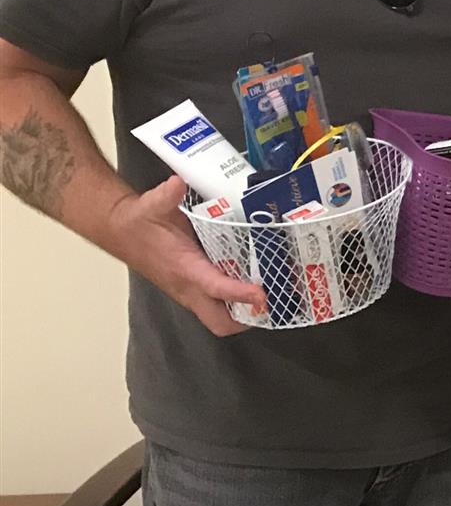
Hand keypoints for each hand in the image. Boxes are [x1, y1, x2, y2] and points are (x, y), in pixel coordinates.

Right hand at [115, 176, 265, 336]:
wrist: (121, 230)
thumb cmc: (140, 221)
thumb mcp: (154, 204)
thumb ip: (167, 195)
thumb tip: (177, 184)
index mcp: (183, 268)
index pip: (215, 287)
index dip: (239, 293)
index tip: (261, 293)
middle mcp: (188, 287)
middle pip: (220, 321)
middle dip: (247, 317)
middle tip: (274, 299)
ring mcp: (189, 292)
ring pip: (219, 317)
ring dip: (244, 311)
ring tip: (273, 292)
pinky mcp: (191, 288)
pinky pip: (216, 304)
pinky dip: (235, 299)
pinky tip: (253, 279)